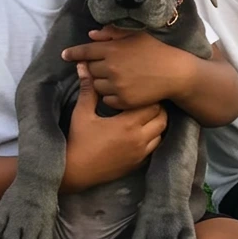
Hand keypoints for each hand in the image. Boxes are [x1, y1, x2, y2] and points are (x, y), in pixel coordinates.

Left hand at [60, 26, 193, 109]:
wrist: (174, 73)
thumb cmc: (155, 51)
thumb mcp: (135, 36)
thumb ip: (111, 34)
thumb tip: (91, 35)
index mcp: (111, 50)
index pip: (84, 52)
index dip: (73, 53)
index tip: (65, 55)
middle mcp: (111, 68)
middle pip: (89, 70)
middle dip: (94, 67)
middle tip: (105, 67)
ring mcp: (116, 86)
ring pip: (96, 86)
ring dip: (101, 82)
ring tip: (115, 79)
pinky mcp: (123, 101)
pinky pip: (107, 100)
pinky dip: (110, 96)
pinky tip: (121, 90)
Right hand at [62, 63, 166, 192]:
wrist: (75, 172)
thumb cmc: (78, 140)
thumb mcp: (82, 113)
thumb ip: (88, 89)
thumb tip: (83, 66)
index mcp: (128, 123)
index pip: (152, 105)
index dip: (149, 96)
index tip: (142, 91)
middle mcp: (139, 138)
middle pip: (162, 118)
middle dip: (157, 109)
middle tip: (146, 101)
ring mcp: (140, 153)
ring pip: (160, 134)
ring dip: (156, 124)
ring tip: (145, 116)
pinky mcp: (138, 164)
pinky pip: (154, 148)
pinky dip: (152, 138)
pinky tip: (141, 133)